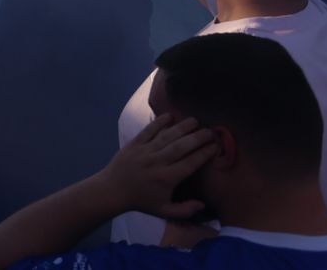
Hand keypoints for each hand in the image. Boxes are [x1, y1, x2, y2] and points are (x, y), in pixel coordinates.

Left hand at [98, 114, 217, 218]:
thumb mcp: (164, 211)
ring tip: (195, 121)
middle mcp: (157, 162)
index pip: (190, 163)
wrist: (112, 190)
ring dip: (182, 127)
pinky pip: (148, 130)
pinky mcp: (134, 144)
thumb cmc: (141, 201)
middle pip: (181, 146)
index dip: (204, 154)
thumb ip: (185, 210)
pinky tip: (170, 115)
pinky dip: (158, 122)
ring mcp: (144, 151)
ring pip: (166, 136)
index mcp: (167, 178)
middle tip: (211, 131)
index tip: (215, 146)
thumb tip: (203, 204)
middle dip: (197, 138)